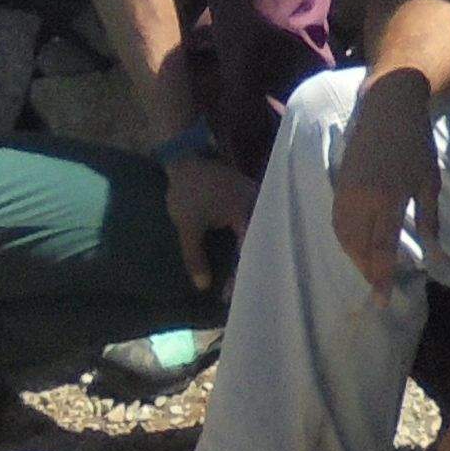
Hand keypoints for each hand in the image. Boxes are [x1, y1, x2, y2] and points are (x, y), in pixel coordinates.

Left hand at [165, 154, 255, 292]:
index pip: (249, 251)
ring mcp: (259, 199)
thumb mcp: (187, 226)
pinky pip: (258, 224)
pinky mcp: (254, 197)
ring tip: (247, 277)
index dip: (240, 275)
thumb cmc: (188, 190)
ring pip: (262, 234)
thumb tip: (204, 287)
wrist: (188, 155)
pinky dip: (252, 241)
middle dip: (253, 268)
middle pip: (262, 243)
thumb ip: (196, 257)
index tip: (230, 295)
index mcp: (247, 211)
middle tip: (244, 291)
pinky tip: (245, 255)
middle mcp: (260, 204)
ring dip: (254, 254)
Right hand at [328, 76, 441, 303]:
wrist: (388, 108)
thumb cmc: (415, 143)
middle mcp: (362, 197)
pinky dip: (346, 239)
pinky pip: (337, 222)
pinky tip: (358, 246)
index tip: (383, 300)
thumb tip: (434, 256)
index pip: (381, 248)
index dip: (381, 277)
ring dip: (354, 257)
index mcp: (388, 197)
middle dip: (367, 271)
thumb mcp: (429, 181)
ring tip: (369, 270)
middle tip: (380, 288)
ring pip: (344, 236)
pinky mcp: (339, 183)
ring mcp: (346, 190)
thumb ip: (430, 220)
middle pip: (358, 247)